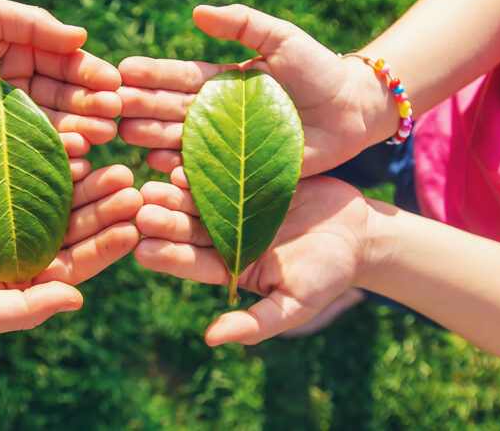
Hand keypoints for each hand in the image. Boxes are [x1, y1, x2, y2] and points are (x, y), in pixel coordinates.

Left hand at [0, 0, 121, 155]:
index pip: (65, 63)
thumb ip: (33, 25)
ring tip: (98, 135)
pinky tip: (71, 155)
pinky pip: (23, 152)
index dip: (90, 74)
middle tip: (114, 115)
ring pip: (49, 127)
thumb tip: (82, 36)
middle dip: (90, 105)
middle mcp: (16, 87)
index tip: (114, 85)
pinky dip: (49, 154)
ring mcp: (3, 120)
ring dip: (76, 130)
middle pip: (63, 98)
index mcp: (19, 51)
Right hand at [0, 163, 141, 338]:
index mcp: (24, 276)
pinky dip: (47, 154)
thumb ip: (23, 308)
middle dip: (103, 206)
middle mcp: (21, 241)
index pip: (76, 263)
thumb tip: (78, 299)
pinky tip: (72, 141)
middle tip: (131, 185)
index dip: (106, 246)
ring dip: (84, 178)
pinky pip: (23, 163)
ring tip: (111, 161)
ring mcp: (5, 207)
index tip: (132, 227)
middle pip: (73, 223)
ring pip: (55, 191)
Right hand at [118, 4, 387, 176]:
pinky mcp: (242, 170)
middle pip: (171, 110)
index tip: (121, 70)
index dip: (150, 74)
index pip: (178, 77)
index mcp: (219, 82)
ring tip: (126, 133)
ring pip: (181, 141)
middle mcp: (216, 115)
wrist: (351, 109)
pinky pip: (208, 172)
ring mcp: (226, 145)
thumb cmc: (316, 68)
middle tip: (112, 105)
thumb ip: (241, 23)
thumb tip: (196, 11)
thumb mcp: (279, 37)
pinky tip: (163, 167)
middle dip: (140, 106)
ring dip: (153, 137)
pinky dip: (185, 170)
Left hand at [134, 168, 369, 344]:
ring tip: (152, 184)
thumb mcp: (295, 304)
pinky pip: (222, 171)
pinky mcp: (247, 178)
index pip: (191, 263)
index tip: (141, 250)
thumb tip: (210, 339)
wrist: (360, 233)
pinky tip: (180, 160)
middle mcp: (225, 235)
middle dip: (164, 221)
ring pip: (198, 199)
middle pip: (187, 228)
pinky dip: (203, 167)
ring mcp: (234, 205)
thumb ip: (256, 323)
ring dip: (174, 193)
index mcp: (229, 266)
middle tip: (139, 212)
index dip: (168, 256)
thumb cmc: (330, 274)